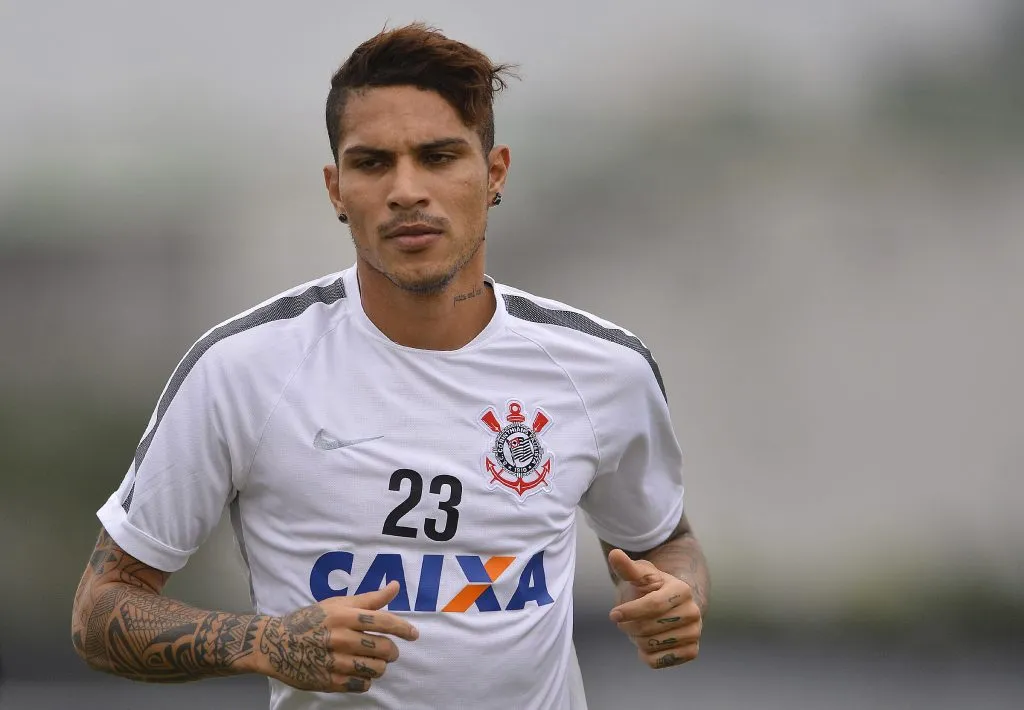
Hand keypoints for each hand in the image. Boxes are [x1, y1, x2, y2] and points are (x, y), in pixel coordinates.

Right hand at [255, 581, 418, 692]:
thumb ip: (369, 599)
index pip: (383, 621)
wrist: (275, 644)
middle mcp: (340, 638)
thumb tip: (395, 586)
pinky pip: (362, 684)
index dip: (403, 628)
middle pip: (383, 648)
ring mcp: (334, 662)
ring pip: (375, 668)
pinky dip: (366, 680)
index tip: (414, 634)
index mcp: (343, 616)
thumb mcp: (337, 604)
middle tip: (388, 650)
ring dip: (380, 666)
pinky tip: (359, 672)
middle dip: (391, 650)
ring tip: (374, 661)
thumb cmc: (310, 620)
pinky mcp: (329, 682)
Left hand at [607, 548, 701, 669]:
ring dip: (636, 639)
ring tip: (638, 630)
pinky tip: (647, 642)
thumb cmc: (650, 588)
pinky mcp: (692, 651)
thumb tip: (614, 554)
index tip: (613, 615)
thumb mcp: (640, 575)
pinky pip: (658, 661)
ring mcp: (695, 632)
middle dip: (629, 627)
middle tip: (624, 622)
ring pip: (651, 645)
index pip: (653, 605)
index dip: (630, 611)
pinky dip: (645, 654)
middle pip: (649, 628)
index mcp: (682, 590)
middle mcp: (693, 612)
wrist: (667, 606)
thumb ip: (627, 568)